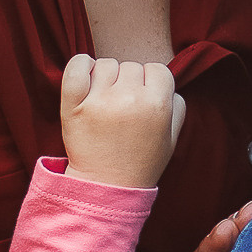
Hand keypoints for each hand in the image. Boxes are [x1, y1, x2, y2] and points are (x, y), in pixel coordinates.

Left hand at [59, 53, 184, 191]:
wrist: (107, 186)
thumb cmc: (141, 162)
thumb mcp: (172, 138)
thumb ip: (177, 106)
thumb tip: (165, 82)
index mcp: (157, 105)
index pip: (157, 69)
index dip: (152, 82)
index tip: (144, 99)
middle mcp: (129, 99)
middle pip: (131, 66)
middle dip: (129, 82)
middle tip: (124, 108)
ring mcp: (100, 101)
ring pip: (106, 64)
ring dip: (106, 78)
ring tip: (106, 102)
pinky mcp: (74, 105)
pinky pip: (77, 66)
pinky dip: (81, 65)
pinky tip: (87, 76)